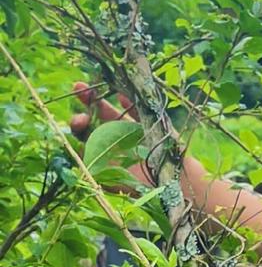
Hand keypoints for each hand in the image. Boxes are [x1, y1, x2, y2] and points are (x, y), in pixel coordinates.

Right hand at [70, 81, 205, 188]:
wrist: (177, 180)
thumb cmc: (170, 151)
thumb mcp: (157, 125)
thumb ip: (139, 111)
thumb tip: (123, 94)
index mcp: (123, 126)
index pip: (102, 110)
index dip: (90, 98)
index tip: (79, 86)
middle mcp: (111, 140)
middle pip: (88, 126)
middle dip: (79, 117)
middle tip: (80, 113)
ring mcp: (107, 158)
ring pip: (84, 143)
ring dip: (79, 132)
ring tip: (80, 122)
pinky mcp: (106, 176)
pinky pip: (88, 165)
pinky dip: (83, 155)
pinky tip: (85, 146)